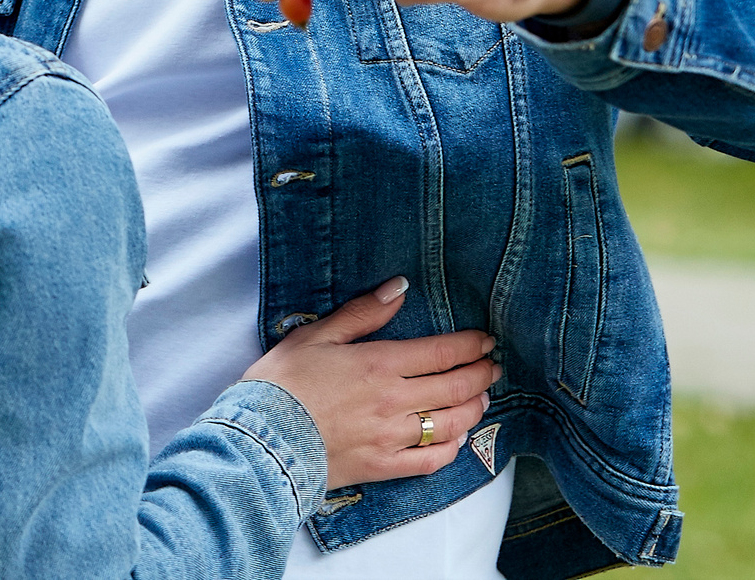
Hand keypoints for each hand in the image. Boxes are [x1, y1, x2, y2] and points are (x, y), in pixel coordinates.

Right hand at [241, 279, 501, 487]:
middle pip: (454, 387)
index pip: (440, 352)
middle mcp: (393, 401)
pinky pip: (431, 461)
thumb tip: (399, 287)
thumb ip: (362, 313)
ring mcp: (391, 438)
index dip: (470, 346)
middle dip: (481, 375)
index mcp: (378, 364)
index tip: (486, 341)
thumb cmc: (281, 383)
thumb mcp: (315, 335)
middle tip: (493, 367)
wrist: (261, 440)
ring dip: (473, 409)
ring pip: (450, 424)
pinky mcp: (383, 467)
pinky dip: (452, 449)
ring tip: (481, 398)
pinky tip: (456, 439)